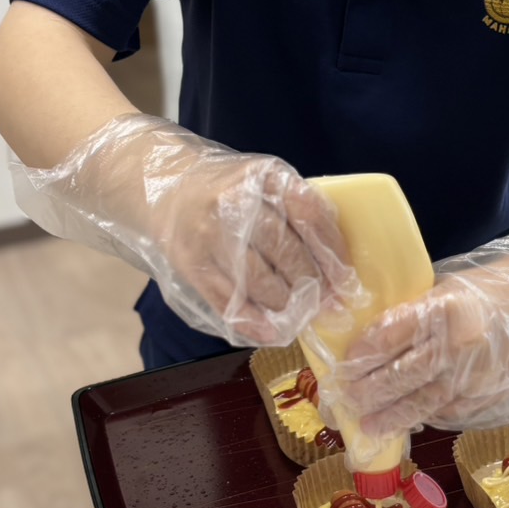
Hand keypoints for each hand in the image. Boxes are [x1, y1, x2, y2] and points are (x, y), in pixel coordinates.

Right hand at [12, 114, 356, 345]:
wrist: (161, 185)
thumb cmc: (229, 190)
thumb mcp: (266, 183)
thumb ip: (298, 213)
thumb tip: (338, 269)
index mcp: (265, 176)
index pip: (310, 215)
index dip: (333, 254)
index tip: (347, 280)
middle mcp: (236, 203)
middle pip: (287, 253)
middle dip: (313, 285)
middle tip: (327, 305)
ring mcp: (210, 235)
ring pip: (260, 282)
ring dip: (286, 305)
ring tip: (300, 314)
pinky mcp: (191, 264)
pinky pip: (228, 302)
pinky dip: (253, 323)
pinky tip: (270, 331)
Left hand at [328, 202, 508, 433]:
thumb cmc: (489, 289)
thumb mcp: (445, 289)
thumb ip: (412, 315)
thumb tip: (366, 344)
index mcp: (445, 310)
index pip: (387, 336)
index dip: (359, 357)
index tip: (341, 368)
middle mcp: (460, 348)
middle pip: (399, 378)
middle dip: (365, 394)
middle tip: (342, 403)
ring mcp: (479, 381)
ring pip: (422, 406)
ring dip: (389, 418)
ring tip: (366, 427)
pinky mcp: (493, 402)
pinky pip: (450, 415)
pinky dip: (426, 417)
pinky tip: (408, 418)